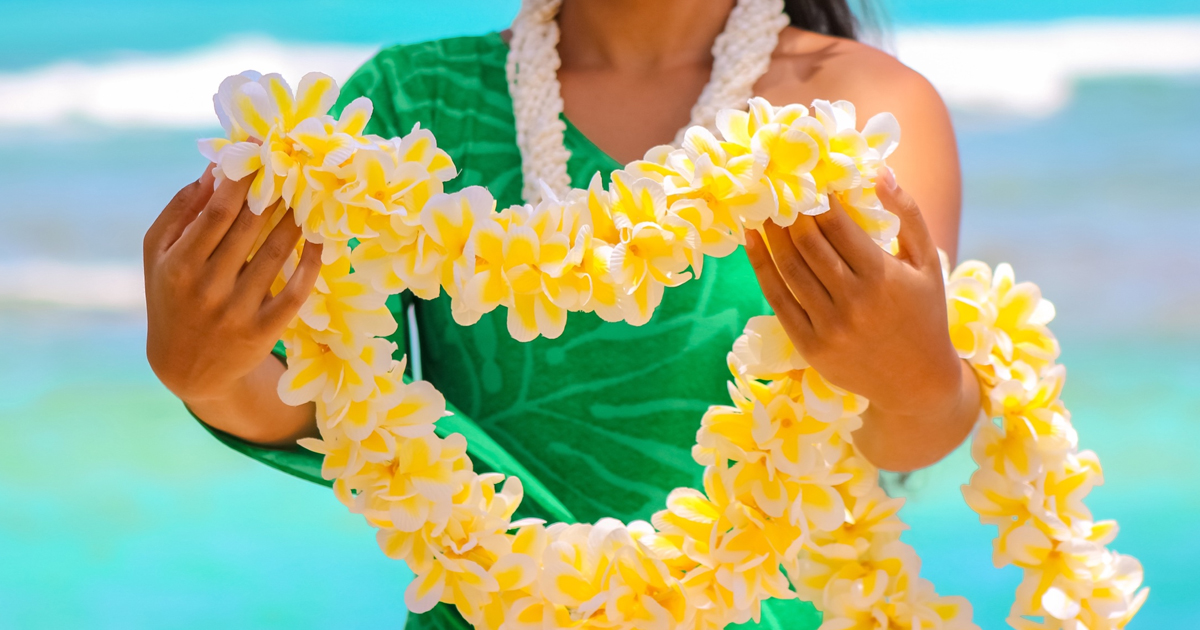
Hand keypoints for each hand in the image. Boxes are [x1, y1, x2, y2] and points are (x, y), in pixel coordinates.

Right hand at [143, 165, 322, 407]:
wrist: (185, 367)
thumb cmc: (171, 296)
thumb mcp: (158, 254)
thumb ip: (181, 210)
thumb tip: (213, 168)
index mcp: (179, 264)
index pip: (217, 212)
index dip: (242, 180)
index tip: (261, 154)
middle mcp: (208, 287)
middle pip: (250, 228)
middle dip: (274, 192)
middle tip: (293, 166)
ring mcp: (237, 311)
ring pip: (277, 254)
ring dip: (296, 219)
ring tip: (309, 194)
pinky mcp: (264, 331)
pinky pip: (296, 290)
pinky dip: (312, 261)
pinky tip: (322, 237)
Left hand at [745, 169, 974, 469]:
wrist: (918, 383)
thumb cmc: (925, 314)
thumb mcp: (927, 262)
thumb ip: (907, 213)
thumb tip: (879, 171)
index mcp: (882, 276)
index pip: (836, 225)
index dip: (816, 198)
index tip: (805, 178)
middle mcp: (853, 302)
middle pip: (807, 244)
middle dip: (789, 212)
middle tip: (776, 187)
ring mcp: (829, 326)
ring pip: (788, 269)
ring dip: (770, 234)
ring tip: (760, 208)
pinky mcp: (811, 346)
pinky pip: (778, 300)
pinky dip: (761, 268)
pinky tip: (752, 242)